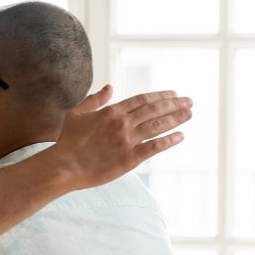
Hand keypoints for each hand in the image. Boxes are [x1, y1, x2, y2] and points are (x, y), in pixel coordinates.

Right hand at [51, 84, 192, 190]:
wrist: (64, 166)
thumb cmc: (67, 142)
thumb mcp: (77, 114)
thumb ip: (94, 100)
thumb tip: (109, 88)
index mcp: (111, 111)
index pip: (142, 99)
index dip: (160, 96)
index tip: (173, 94)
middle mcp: (122, 123)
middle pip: (154, 110)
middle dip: (174, 104)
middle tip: (188, 101)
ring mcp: (127, 140)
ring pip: (158, 125)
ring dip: (176, 119)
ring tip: (189, 114)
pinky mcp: (129, 158)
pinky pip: (154, 147)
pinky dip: (169, 141)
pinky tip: (180, 136)